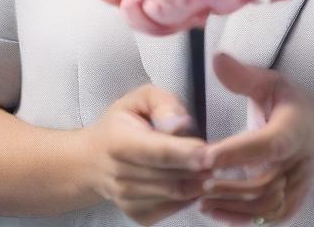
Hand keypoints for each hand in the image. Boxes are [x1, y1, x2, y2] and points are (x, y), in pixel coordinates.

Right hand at [81, 83, 212, 224]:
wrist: (93, 160)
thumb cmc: (121, 123)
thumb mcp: (139, 98)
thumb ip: (162, 103)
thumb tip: (180, 125)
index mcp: (119, 142)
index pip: (157, 152)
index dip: (185, 154)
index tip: (210, 154)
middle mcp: (120, 176)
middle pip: (171, 177)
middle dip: (199, 170)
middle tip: (221, 158)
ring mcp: (128, 200)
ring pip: (175, 195)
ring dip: (198, 183)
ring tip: (211, 167)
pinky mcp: (138, 215)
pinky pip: (173, 208)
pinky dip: (189, 196)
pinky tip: (193, 179)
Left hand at [198, 52, 313, 224]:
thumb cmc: (296, 105)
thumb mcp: (274, 82)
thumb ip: (245, 76)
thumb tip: (216, 59)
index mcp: (294, 130)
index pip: (266, 145)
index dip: (237, 153)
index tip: (206, 156)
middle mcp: (298, 163)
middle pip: (265, 183)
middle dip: (229, 186)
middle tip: (195, 181)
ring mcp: (297, 187)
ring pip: (267, 206)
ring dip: (233, 206)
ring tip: (200, 199)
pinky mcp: (293, 202)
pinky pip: (271, 217)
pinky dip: (244, 219)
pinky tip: (217, 212)